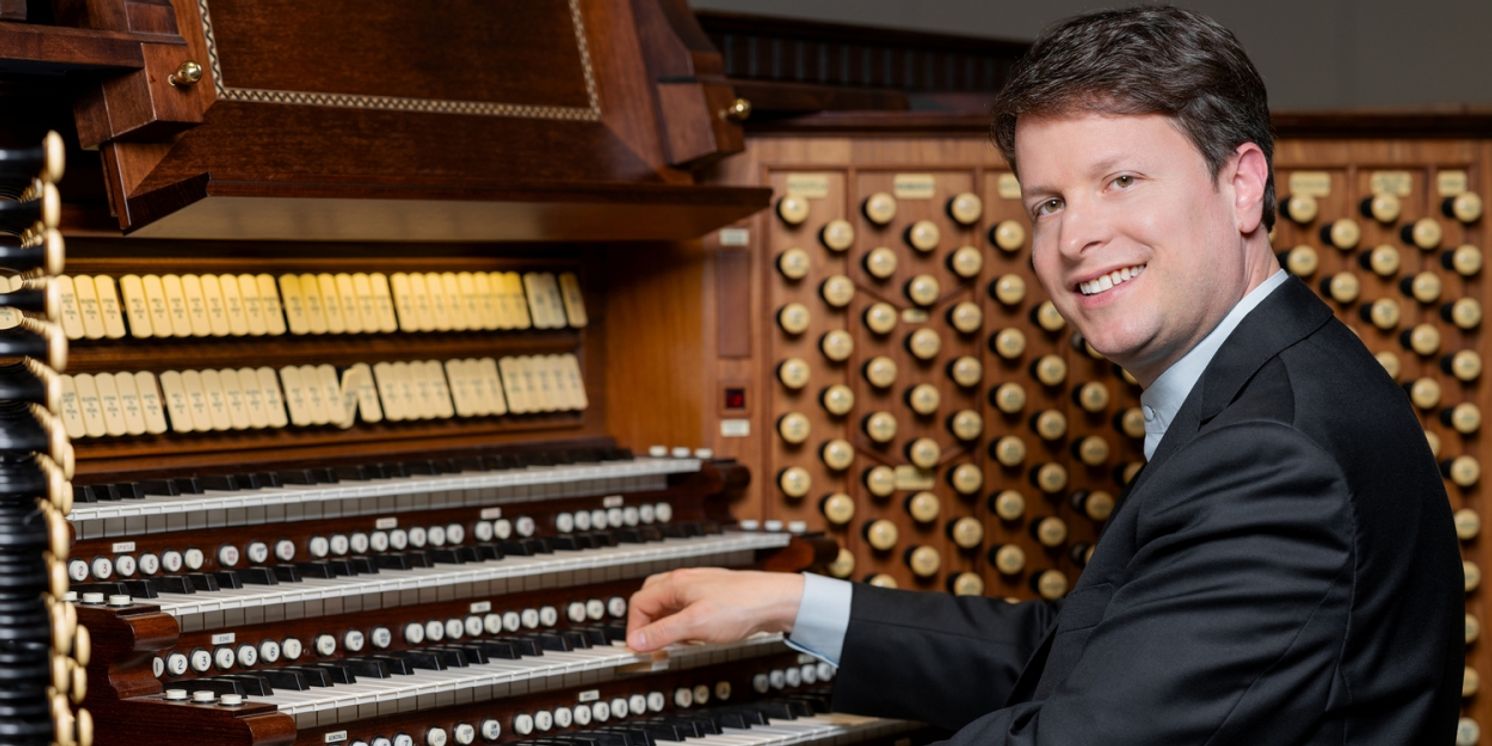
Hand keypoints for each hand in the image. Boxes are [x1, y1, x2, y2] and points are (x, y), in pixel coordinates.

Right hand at [626, 568, 804, 651]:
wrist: (776, 600)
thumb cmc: (741, 605)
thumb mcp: (695, 624)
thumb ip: (662, 632)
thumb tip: (635, 641)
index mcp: (675, 584)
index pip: (639, 603)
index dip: (635, 628)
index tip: (639, 648)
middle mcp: (685, 582)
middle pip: (651, 601)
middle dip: (648, 625)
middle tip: (653, 645)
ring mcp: (700, 588)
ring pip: (670, 606)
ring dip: (668, 626)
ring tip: (678, 643)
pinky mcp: (713, 598)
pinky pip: (688, 610)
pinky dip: (685, 625)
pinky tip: (697, 637)